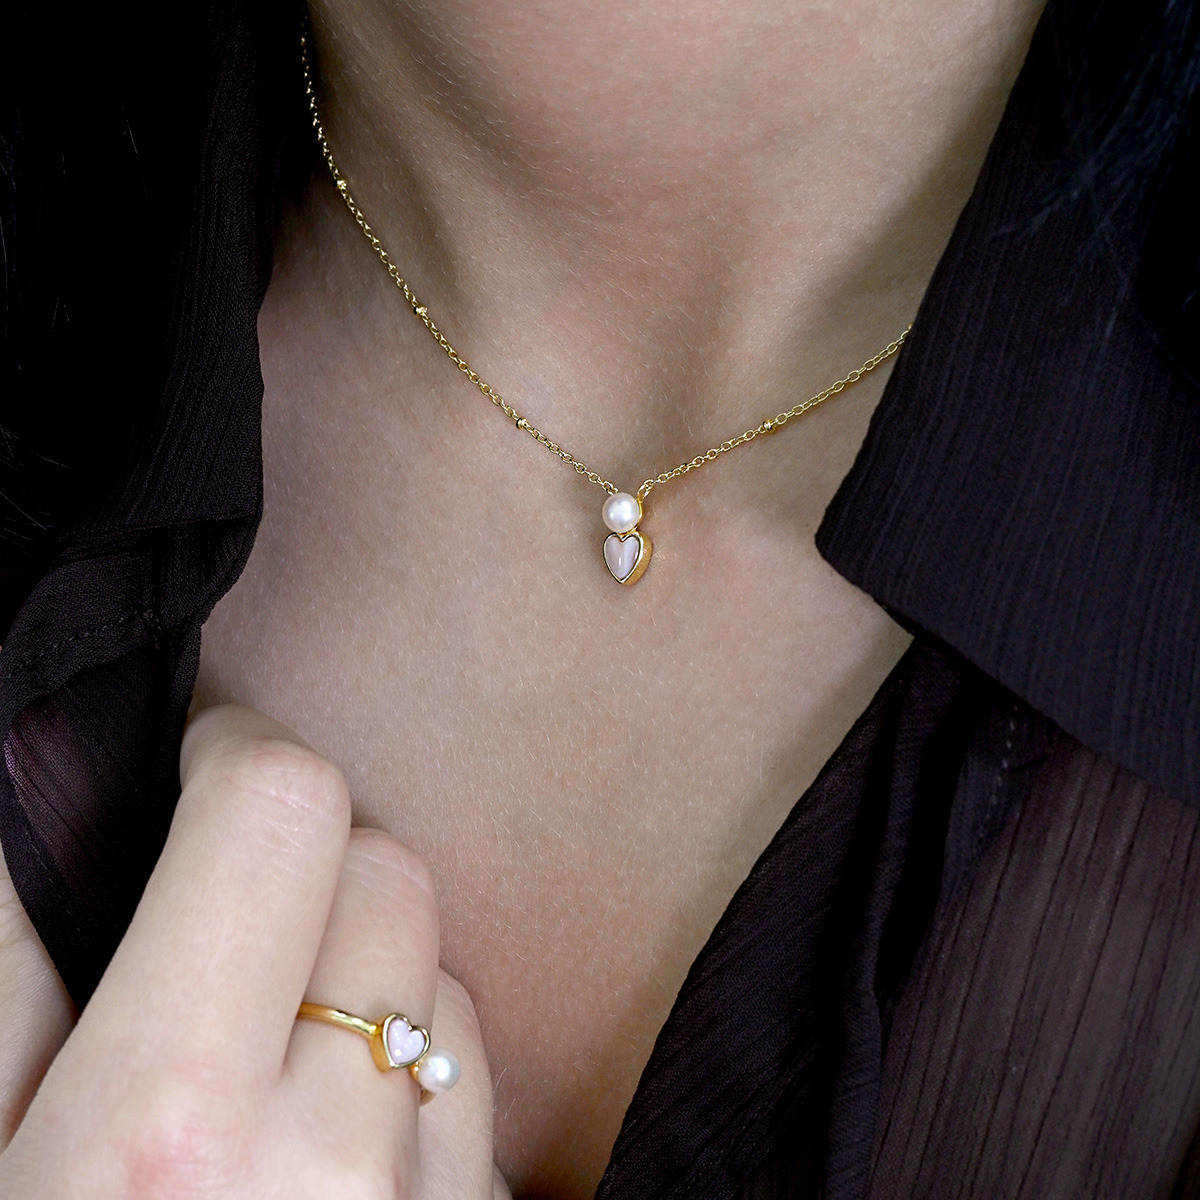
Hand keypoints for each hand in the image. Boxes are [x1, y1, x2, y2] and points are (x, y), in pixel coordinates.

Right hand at [0, 705, 509, 1197]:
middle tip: (237, 911)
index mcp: (171, 1123)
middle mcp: (333, 1158)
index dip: (241, 756)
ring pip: (447, 981)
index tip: (211, 763)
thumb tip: (41, 778)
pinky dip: (417, 1075)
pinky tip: (337, 1131)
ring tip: (281, 1048)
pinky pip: (481, 1093)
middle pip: (389, 876)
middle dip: (315, 860)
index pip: (284, 815)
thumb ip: (14, 959)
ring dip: (373, 977)